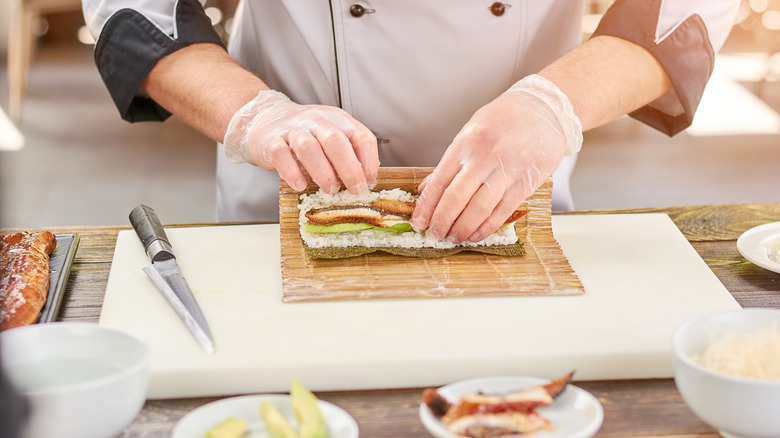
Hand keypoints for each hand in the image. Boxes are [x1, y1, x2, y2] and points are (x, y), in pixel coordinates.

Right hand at [223, 90, 378, 193]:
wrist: (266, 119)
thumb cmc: (306, 135)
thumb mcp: (331, 137)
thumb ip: (349, 153)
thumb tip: (366, 180)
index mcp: (337, 119)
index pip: (360, 136)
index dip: (368, 161)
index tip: (369, 182)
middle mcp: (316, 121)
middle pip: (335, 140)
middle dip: (349, 168)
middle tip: (355, 190)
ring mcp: (292, 129)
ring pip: (308, 147)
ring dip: (323, 172)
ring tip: (330, 190)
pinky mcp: (271, 141)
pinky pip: (281, 154)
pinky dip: (292, 172)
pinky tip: (300, 185)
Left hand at [411, 75, 581, 242]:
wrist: (544, 109)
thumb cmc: (504, 120)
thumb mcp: (471, 132)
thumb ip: (450, 162)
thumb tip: (426, 189)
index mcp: (466, 143)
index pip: (440, 180)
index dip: (427, 206)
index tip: (419, 222)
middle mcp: (485, 156)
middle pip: (456, 197)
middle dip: (442, 221)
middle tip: (436, 235)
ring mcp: (507, 169)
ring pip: (479, 208)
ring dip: (463, 228)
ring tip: (454, 238)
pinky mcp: (526, 182)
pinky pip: (502, 211)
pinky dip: (486, 227)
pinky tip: (476, 234)